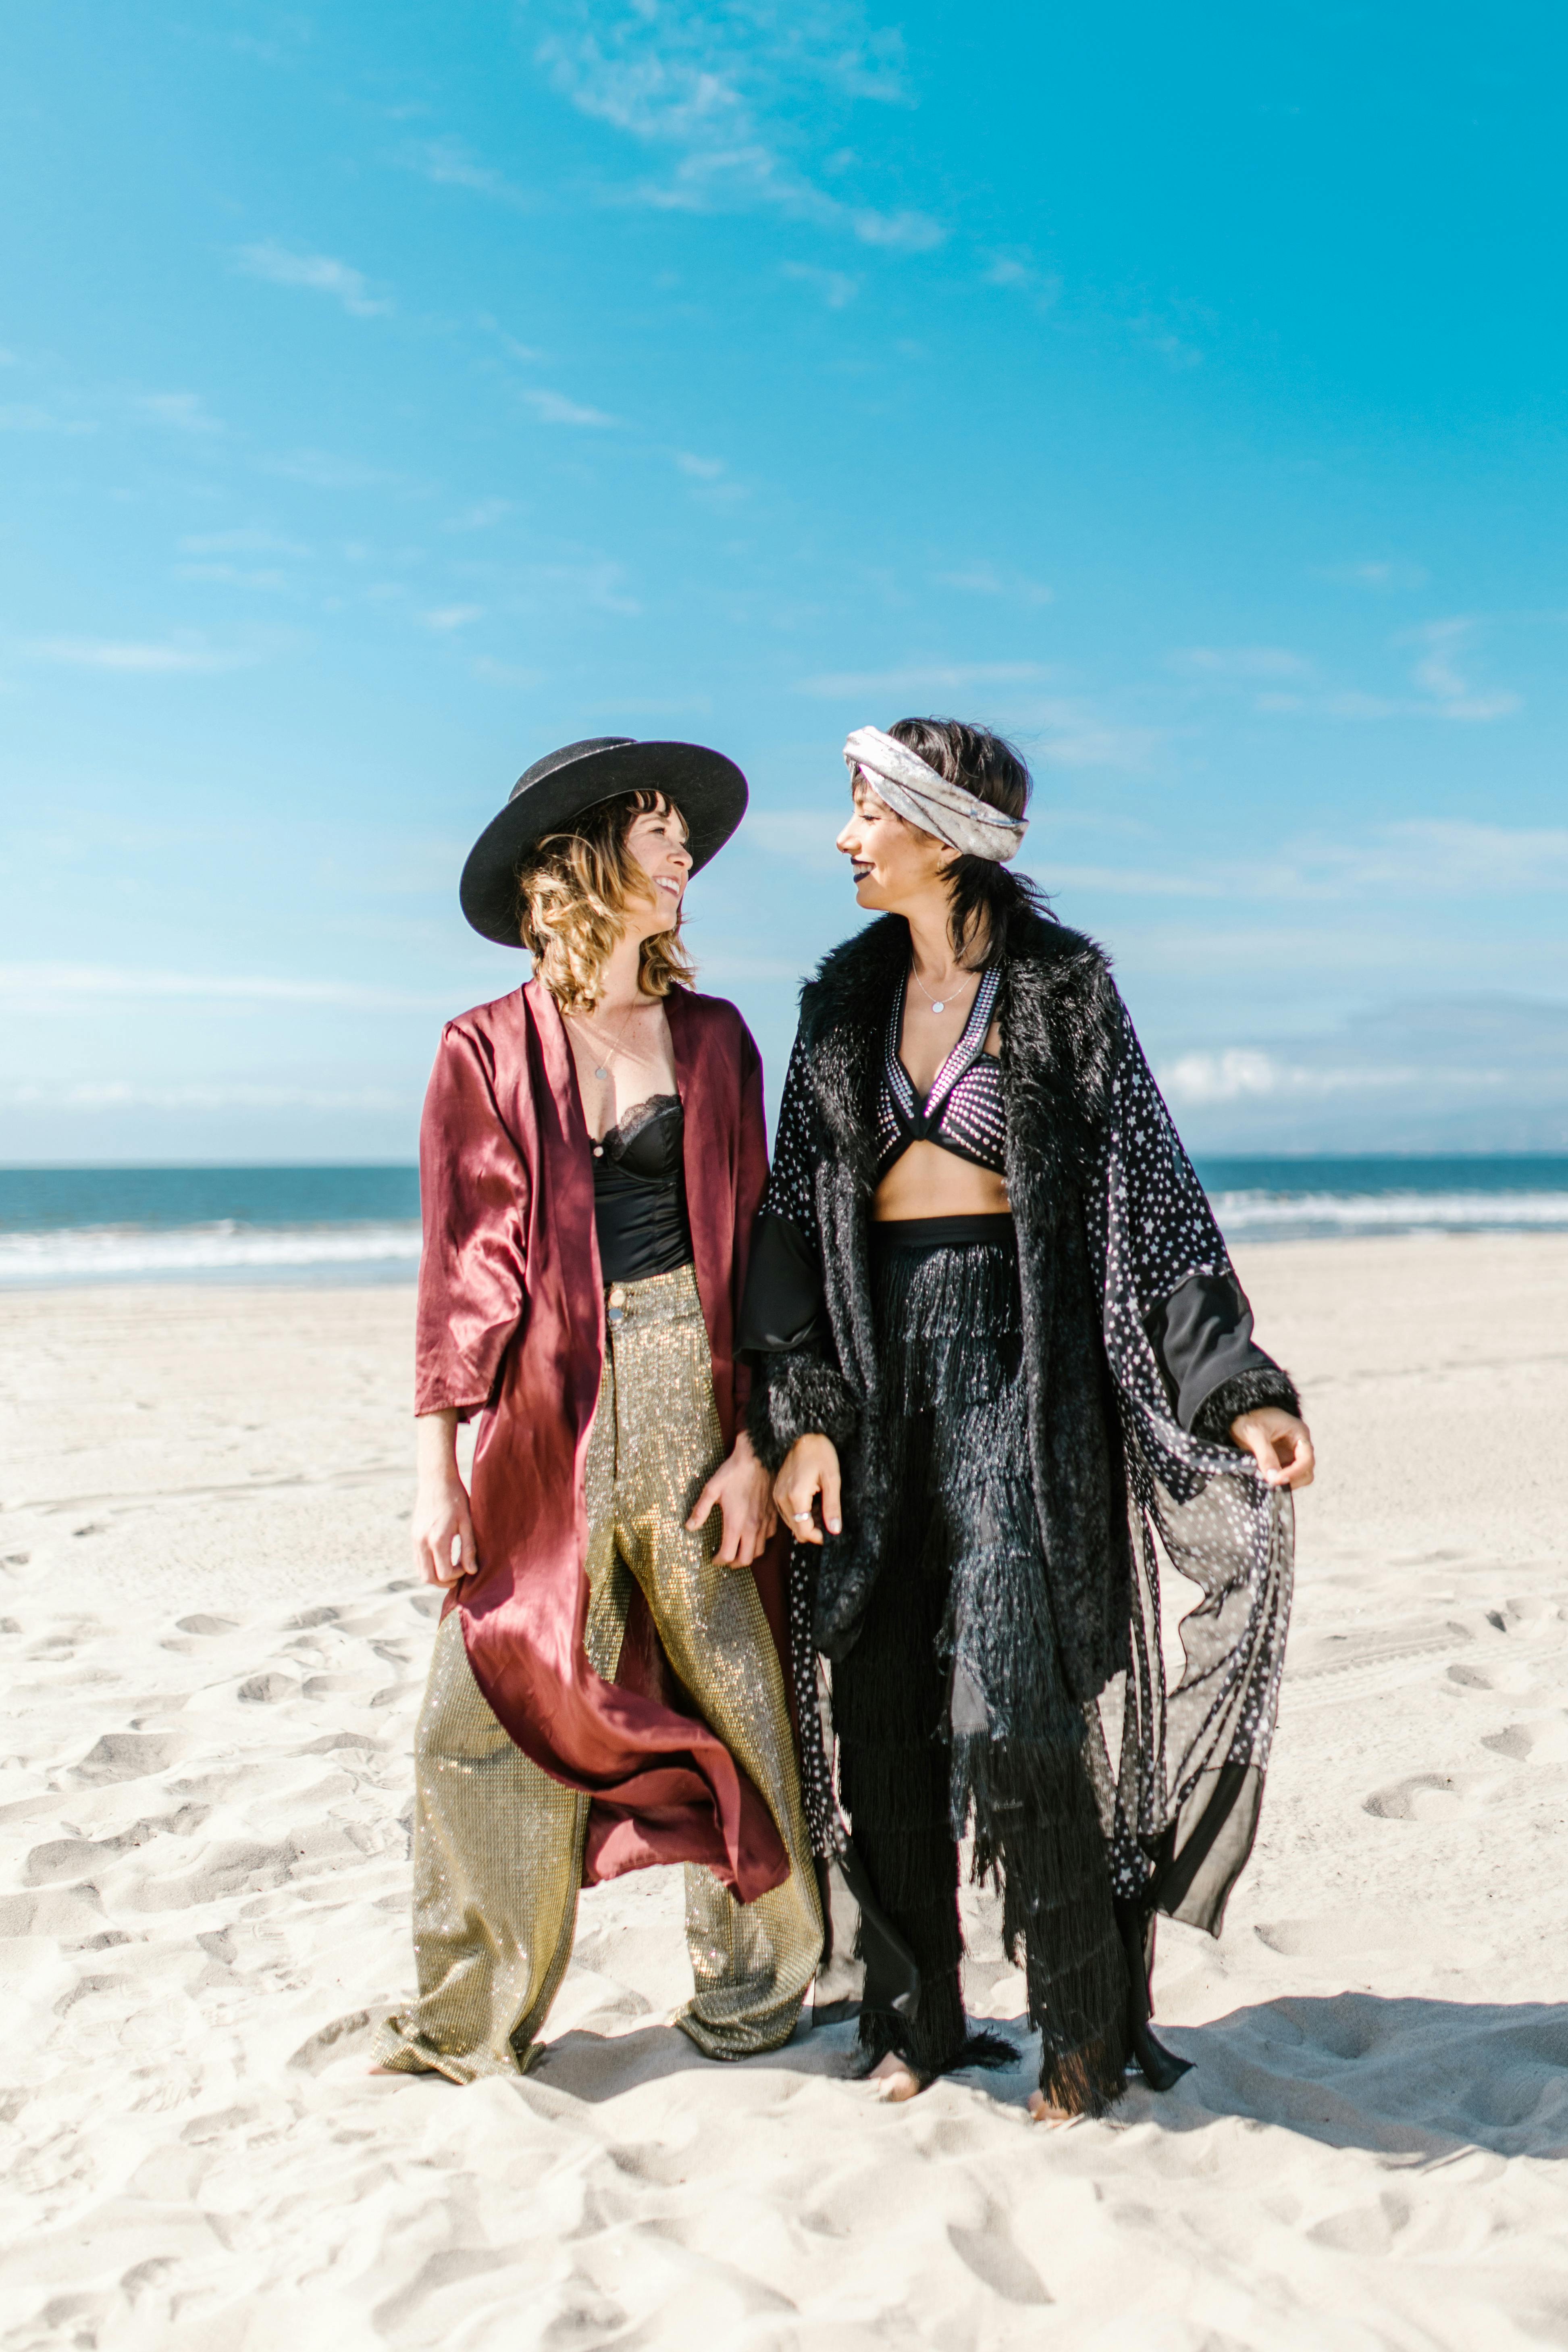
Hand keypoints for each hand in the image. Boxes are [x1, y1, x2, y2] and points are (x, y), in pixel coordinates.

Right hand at [413, 1408, 477, 1584]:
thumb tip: (472, 1571)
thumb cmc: (457, 1499)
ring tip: (451, 1568)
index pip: (444, 1574)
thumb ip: (469, 1548)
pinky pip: (417, 1559)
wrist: (436, 1479)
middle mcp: (422, 1541)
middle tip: (458, 1575)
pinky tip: (441, 1558)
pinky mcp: (413, 1535)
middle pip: (428, 1578)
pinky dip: (428, 1565)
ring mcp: (415, 1539)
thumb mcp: (468, 1523)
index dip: (457, 1576)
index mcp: (438, 1539)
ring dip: (435, 1575)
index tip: (467, 1566)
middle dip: (444, 1582)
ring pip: (420, 1571)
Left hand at [686, 1428, 778, 1565]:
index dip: (718, 1561)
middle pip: (745, 1560)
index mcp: (735, 1523)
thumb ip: (700, 1511)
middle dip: (734, 1564)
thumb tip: (689, 1527)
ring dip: (747, 1554)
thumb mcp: (711, 1489)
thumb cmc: (734, 1471)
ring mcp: (765, 1522)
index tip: (713, 1558)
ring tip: (738, 1550)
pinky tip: (752, 1535)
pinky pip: (769, 1537)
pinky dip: (760, 1542)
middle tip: (725, 1559)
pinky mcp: (773, 1516)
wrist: (759, 1457)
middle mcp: (752, 1527)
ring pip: (759, 1551)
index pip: (727, 1555)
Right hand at [772, 1434, 841, 1546]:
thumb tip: (835, 1531)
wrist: (804, 1434)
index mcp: (796, 1496)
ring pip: (791, 1523)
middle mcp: (782, 1498)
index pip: (804, 1531)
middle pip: (796, 1530)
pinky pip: (787, 1513)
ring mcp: (777, 1495)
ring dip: (806, 1523)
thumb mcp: (833, 1479)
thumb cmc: (821, 1453)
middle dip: (813, 1530)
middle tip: (828, 1519)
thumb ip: (832, 1507)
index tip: (831, 1533)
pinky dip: (799, 1514)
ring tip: (820, 1508)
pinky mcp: (776, 1491)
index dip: (818, 1537)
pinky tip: (811, 1503)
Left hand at [1230, 1407, 1314, 1489]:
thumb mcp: (1254, 1433)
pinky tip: (1264, 1480)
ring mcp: (1291, 1455)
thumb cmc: (1250, 1417)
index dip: (1294, 1472)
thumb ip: (1265, 1455)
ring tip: (1265, 1481)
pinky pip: (1285, 1477)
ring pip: (1298, 1477)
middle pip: (1306, 1471)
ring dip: (1284, 1482)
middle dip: (1291, 1479)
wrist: (1240, 1413)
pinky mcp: (1282, 1462)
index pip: (1306, 1459)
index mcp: (1299, 1433)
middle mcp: (1299, 1446)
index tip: (1277, 1480)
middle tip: (1270, 1483)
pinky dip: (1277, 1481)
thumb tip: (1273, 1478)